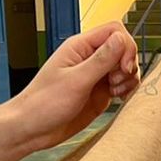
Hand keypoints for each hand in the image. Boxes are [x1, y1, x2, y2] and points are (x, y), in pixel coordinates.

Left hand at [8, 21, 138, 146]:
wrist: (33, 128)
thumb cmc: (43, 104)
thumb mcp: (75, 81)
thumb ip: (101, 60)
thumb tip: (121, 39)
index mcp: (80, 48)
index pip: (115, 32)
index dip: (126, 47)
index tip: (124, 67)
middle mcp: (90, 58)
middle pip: (123, 49)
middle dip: (128, 65)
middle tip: (115, 82)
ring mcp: (96, 76)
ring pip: (125, 67)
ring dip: (128, 79)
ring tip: (115, 92)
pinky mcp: (99, 92)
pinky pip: (121, 84)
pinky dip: (126, 90)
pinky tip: (117, 98)